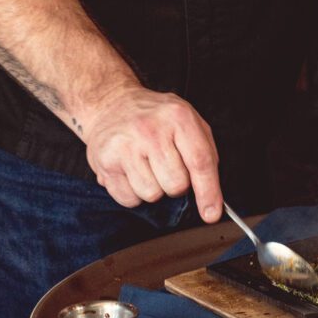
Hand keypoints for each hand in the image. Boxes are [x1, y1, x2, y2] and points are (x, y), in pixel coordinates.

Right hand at [83, 86, 221, 221]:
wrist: (111, 104)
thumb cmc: (153, 116)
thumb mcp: (187, 119)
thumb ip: (205, 151)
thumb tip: (212, 195)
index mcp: (178, 117)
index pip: (200, 161)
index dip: (208, 192)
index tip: (211, 213)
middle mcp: (150, 130)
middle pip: (176, 184)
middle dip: (176, 184)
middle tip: (167, 166)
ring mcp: (126, 146)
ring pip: (152, 195)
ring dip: (153, 188)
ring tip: (146, 166)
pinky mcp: (106, 162)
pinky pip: (129, 199)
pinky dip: (133, 193)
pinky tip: (131, 171)